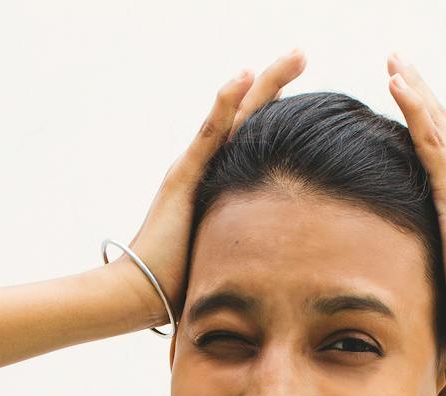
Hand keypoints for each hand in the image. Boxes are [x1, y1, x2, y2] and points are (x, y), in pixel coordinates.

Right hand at [112, 50, 308, 328]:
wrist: (141, 293)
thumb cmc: (183, 282)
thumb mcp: (230, 254)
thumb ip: (253, 244)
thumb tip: (289, 260)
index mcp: (219, 180)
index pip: (253, 134)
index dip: (277, 108)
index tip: (304, 84)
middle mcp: (205, 165)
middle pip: (248, 114)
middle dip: (276, 80)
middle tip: (302, 51)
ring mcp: (193, 167)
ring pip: (235, 114)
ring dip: (264, 81)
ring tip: (294, 55)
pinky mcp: (183, 177)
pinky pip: (210, 134)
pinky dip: (227, 102)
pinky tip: (245, 75)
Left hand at [385, 53, 445, 346]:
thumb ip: (438, 245)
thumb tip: (414, 251)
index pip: (445, 145)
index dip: (426, 115)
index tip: (405, 89)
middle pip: (442, 123)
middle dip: (420, 89)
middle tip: (397, 58)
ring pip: (437, 123)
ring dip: (415, 87)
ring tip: (394, 60)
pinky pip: (431, 141)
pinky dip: (415, 108)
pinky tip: (397, 84)